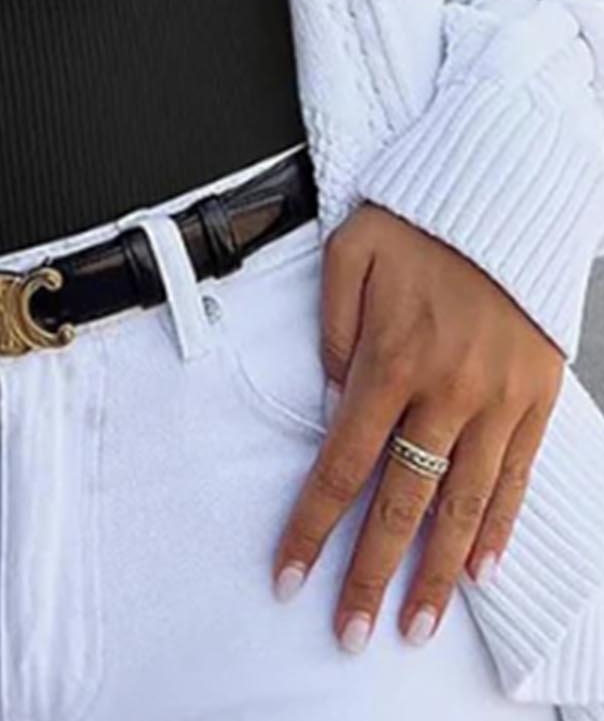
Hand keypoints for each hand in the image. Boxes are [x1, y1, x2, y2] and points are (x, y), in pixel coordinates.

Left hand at [271, 203, 564, 651]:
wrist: (507, 195)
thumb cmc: (419, 221)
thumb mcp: (350, 254)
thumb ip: (332, 329)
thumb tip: (332, 399)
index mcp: (390, 360)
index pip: (342, 463)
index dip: (313, 526)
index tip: (289, 574)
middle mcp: (445, 392)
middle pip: (401, 502)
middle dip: (371, 574)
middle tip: (350, 631)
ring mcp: (496, 402)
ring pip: (462, 505)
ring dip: (436, 571)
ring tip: (417, 625)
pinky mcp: (536, 400)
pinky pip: (516, 477)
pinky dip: (498, 527)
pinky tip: (479, 568)